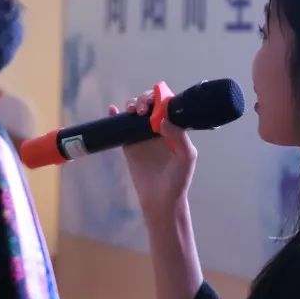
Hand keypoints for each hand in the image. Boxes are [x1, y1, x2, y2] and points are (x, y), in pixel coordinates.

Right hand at [109, 90, 197, 222]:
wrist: (161, 200)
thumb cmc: (178, 180)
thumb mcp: (186, 158)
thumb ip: (179, 137)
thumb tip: (163, 119)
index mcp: (174, 129)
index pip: (166, 105)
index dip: (160, 98)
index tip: (154, 104)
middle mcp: (158, 129)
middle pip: (149, 105)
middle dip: (144, 100)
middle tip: (141, 110)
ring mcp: (142, 136)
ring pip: (135, 113)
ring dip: (131, 104)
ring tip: (131, 111)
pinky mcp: (129, 145)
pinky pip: (122, 127)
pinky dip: (116, 116)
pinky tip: (113, 110)